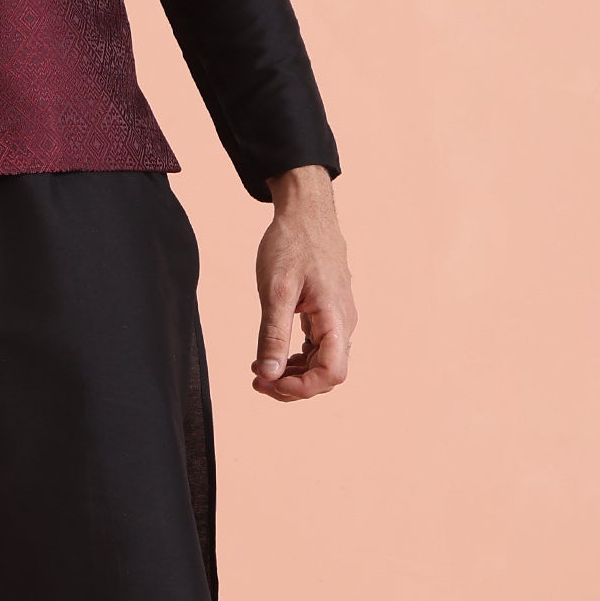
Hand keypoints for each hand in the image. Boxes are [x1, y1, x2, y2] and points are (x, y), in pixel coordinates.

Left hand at [251, 166, 354, 399]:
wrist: (306, 213)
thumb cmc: (292, 244)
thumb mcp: (276, 290)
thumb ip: (272, 334)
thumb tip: (268, 375)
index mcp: (336, 318)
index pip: (332, 373)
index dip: (302, 387)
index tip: (269, 382)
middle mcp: (343, 323)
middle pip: (326, 374)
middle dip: (292, 385)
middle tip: (256, 380)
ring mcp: (337, 319)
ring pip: (321, 362)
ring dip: (292, 374)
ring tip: (259, 370)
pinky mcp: (327, 313)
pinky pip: (317, 347)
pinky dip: (295, 358)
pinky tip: (271, 355)